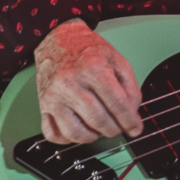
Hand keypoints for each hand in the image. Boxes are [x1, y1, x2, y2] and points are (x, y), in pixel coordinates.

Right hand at [34, 19, 143, 144]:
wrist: (57, 40)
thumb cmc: (87, 50)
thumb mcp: (117, 60)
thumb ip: (130, 87)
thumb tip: (133, 113)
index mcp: (93, 69)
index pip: (116, 104)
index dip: (130, 121)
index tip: (136, 129)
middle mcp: (70, 84)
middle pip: (98, 120)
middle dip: (114, 129)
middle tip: (119, 126)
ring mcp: (54, 97)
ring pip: (75, 132)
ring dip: (93, 136)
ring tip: (100, 128)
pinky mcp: (43, 106)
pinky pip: (53, 134)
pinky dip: (68, 139)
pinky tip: (80, 129)